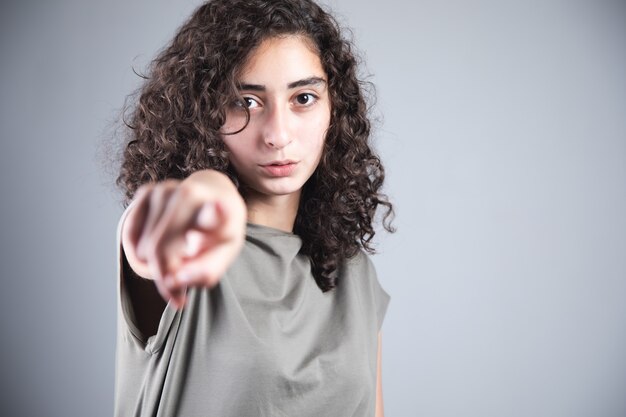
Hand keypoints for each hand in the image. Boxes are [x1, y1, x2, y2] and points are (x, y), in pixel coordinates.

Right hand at [121, 170, 246, 308]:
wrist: (212, 195)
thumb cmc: (218, 233)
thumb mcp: (223, 256)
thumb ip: (205, 273)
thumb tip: (172, 282)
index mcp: (222, 211)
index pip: (214, 213)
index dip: (215, 214)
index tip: (217, 209)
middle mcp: (192, 194)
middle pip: (160, 249)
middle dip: (163, 276)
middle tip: (177, 294)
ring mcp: (166, 190)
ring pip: (143, 248)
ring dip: (155, 263)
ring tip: (177, 255)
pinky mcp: (147, 190)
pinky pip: (131, 237)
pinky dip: (142, 252)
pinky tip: (161, 244)